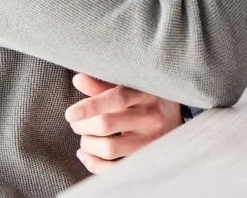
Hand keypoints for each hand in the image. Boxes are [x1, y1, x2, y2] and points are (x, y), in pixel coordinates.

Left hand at [64, 74, 182, 173]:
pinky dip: (94, 165)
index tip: (70, 114)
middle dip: (84, 126)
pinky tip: (86, 154)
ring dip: (88, 144)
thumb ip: (103, 84)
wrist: (176, 115)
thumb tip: (78, 78)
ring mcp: (150, 141)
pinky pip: (116, 169)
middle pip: (108, 124)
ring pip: (110, 148)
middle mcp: (150, 117)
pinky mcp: (147, 158)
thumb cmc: (146, 96)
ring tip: (84, 138)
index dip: (90, 106)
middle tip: (75, 123)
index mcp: (145, 93)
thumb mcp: (130, 84)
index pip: (116, 98)